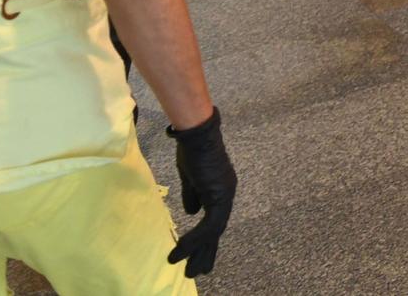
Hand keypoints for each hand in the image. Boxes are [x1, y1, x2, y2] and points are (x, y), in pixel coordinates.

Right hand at [166, 108, 236, 277]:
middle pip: (217, 230)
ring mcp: (225, 194)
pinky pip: (208, 225)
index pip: (215, 220)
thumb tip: (191, 213)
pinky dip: (195, 240)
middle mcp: (227, 194)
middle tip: (196, 272)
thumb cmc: (192, 151)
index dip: (205, 239)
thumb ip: (193, 195)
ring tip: (188, 270)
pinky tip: (181, 251)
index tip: (196, 255)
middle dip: (206, 252)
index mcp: (220, 190)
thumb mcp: (190, 178)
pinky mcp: (219, 195)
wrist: (195, 135)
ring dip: (199, 252)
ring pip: (214, 231)